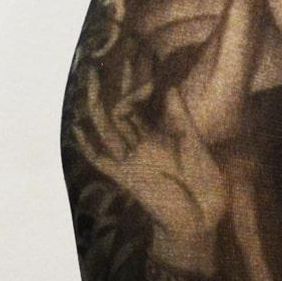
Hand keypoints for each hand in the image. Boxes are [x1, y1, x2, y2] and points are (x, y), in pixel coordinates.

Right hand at [74, 75, 228, 257]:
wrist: (203, 222)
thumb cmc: (205, 188)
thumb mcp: (196, 146)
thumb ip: (180, 119)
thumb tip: (170, 86)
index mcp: (159, 138)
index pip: (142, 104)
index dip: (138, 83)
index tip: (142, 61)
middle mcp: (141, 147)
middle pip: (120, 111)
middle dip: (115, 86)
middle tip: (107, 58)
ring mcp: (132, 161)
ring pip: (107, 128)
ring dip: (99, 105)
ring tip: (92, 79)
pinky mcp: (126, 178)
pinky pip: (100, 161)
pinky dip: (87, 147)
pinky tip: (76, 128)